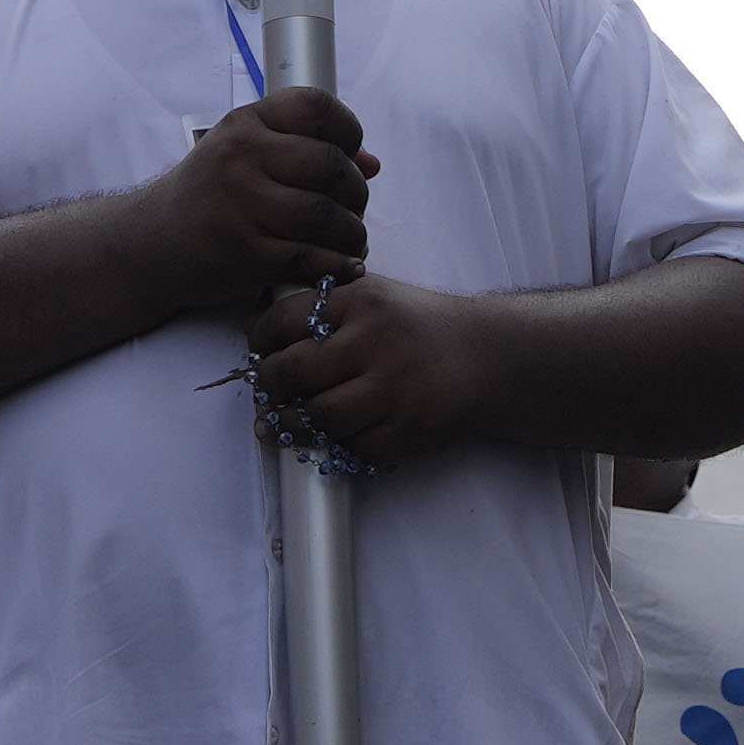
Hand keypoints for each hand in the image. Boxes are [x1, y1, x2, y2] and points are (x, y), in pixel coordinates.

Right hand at [145, 84, 371, 328]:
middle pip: (330, 165)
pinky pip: (309, 257)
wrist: (152, 245)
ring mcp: (240, 205)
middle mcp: (241, 157)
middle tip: (354, 209)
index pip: (316, 107)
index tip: (353, 155)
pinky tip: (345, 267)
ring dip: (353, 233)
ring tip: (352, 242)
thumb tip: (371, 164)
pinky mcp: (244, 253)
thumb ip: (305, 150)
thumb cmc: (211, 196)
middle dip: (356, 192)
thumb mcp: (246, 156)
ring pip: (325, 215)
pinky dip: (337, 265)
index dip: (349, 130)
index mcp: (245, 123)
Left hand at [241, 273, 503, 463]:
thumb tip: (254, 328)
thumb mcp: (375, 296)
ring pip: (318, 416)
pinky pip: (353, 448)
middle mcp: (375, 342)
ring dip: (292, 423)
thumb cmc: (419, 326)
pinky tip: (330, 438)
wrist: (489, 358)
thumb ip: (322, 306)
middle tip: (265, 393)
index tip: (257, 352)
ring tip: (281, 422)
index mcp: (362, 302)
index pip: (286, 320)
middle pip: (293, 372)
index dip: (260, 340)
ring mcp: (393, 389)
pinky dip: (336, 447)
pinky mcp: (408, 430)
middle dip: (268, 387)